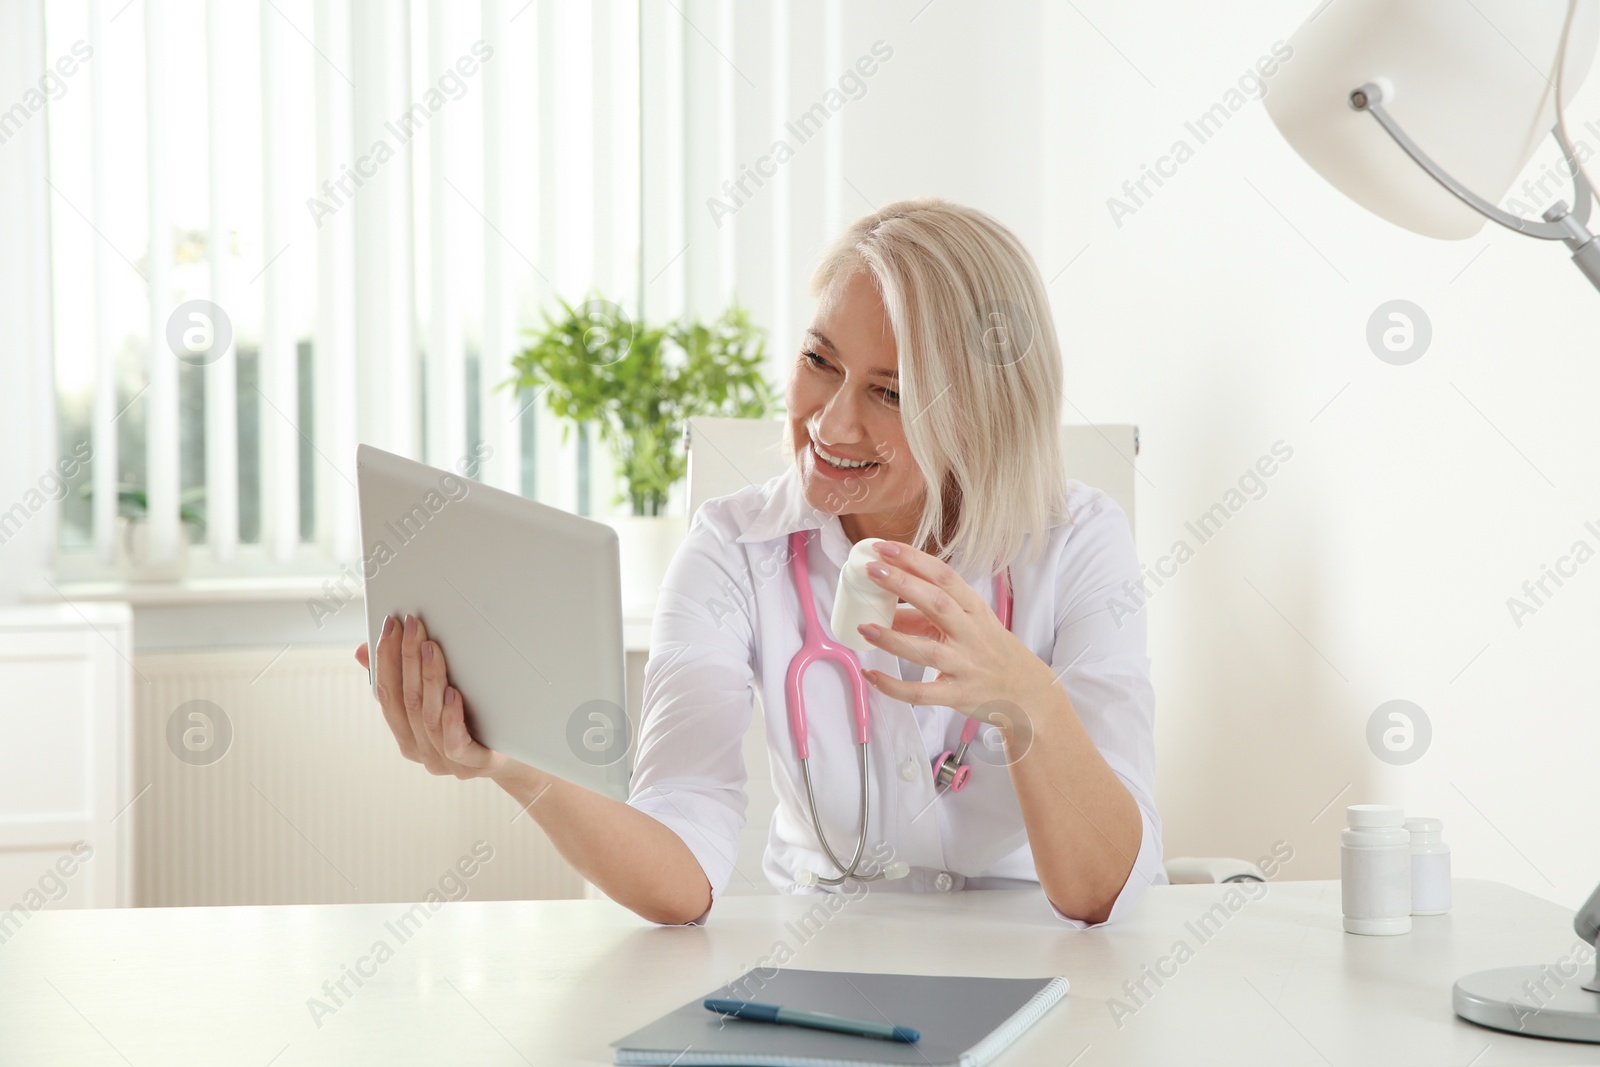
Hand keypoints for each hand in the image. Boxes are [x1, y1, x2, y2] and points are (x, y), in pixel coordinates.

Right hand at [354, 613, 516, 780]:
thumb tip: (362, 650)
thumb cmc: (474, 722)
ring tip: (432, 648)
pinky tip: (453, 693)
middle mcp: (420, 749)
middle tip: (413, 626)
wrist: (515, 756)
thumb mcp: (436, 697)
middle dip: (407, 658)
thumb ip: (404, 677)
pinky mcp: (473, 764)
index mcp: (406, 733)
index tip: (390, 626)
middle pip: (407, 700)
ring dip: (429, 679)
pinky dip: (451, 717)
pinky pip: (455, 743)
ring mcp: (445, 760)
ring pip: (428, 717)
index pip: (386, 693)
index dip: (385, 658)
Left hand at [853, 541, 1054, 718]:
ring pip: (927, 650)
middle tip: (872, 570)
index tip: (886, 547)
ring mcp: (965, 665)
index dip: (915, 560)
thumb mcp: (969, 626)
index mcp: (974, 610)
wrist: (1028, 695)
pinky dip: (894, 686)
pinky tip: (871, 675)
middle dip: (903, 584)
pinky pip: (922, 692)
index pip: (945, 577)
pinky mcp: (958, 695)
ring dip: (893, 638)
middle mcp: (971, 634)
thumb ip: (928, 618)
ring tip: (864, 627)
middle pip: (937, 603)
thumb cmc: (993, 653)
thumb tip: (887, 611)